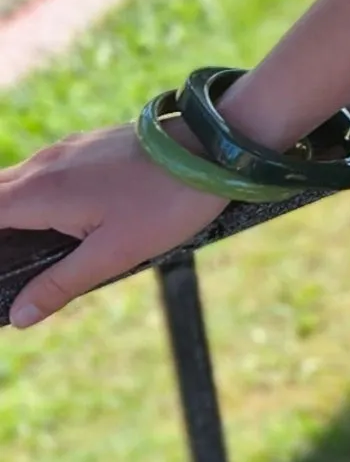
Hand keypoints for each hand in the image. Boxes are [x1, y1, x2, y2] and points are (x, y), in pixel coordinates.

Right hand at [0, 121, 227, 327]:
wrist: (216, 147)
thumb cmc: (168, 201)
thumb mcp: (114, 254)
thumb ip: (61, 284)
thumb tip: (19, 315)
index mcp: (42, 191)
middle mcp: (47, 163)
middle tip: (8, 265)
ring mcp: (69, 149)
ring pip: (18, 181)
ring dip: (10, 212)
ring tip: (20, 251)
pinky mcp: (90, 145)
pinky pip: (44, 171)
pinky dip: (32, 196)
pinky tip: (52, 222)